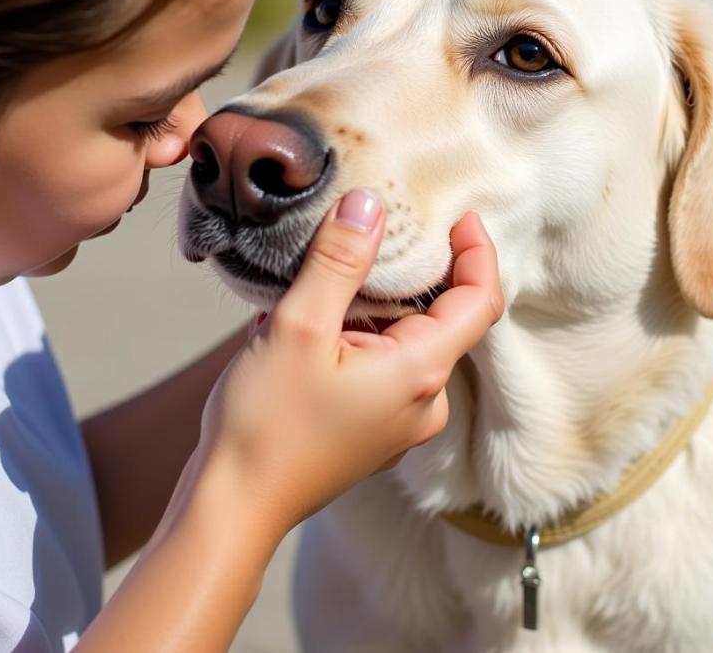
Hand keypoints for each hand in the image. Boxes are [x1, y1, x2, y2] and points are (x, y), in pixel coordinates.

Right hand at [188, 191, 502, 549]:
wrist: (231, 508)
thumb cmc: (264, 423)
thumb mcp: (298, 327)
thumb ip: (338, 260)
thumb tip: (370, 204)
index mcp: (421, 372)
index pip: (481, 299)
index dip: (477, 251)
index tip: (456, 214)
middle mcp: (425, 401)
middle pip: (442, 316)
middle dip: (414, 271)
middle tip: (376, 231)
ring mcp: (401, 420)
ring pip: (408, 339)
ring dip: (376, 303)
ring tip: (325, 278)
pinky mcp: (376, 428)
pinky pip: (386, 365)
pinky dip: (362, 334)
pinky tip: (313, 324)